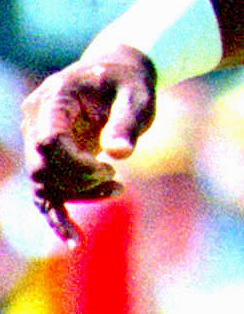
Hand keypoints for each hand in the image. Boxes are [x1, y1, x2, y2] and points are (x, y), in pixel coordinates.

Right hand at [20, 46, 157, 244]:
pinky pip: (46, 190)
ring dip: (78, 197)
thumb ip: (127, 121)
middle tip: (117, 182)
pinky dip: (60, 214)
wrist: (118, 73)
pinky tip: (75, 241)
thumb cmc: (130, 82)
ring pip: (43, 184)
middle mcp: (35, 119)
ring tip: (118, 191)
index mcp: (54, 97)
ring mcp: (35, 139)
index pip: (48, 141)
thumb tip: (120, 153)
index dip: (75, 164)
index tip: (110, 169)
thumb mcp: (138, 96)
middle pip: (42, 166)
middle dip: (79, 182)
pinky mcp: (46, 157)